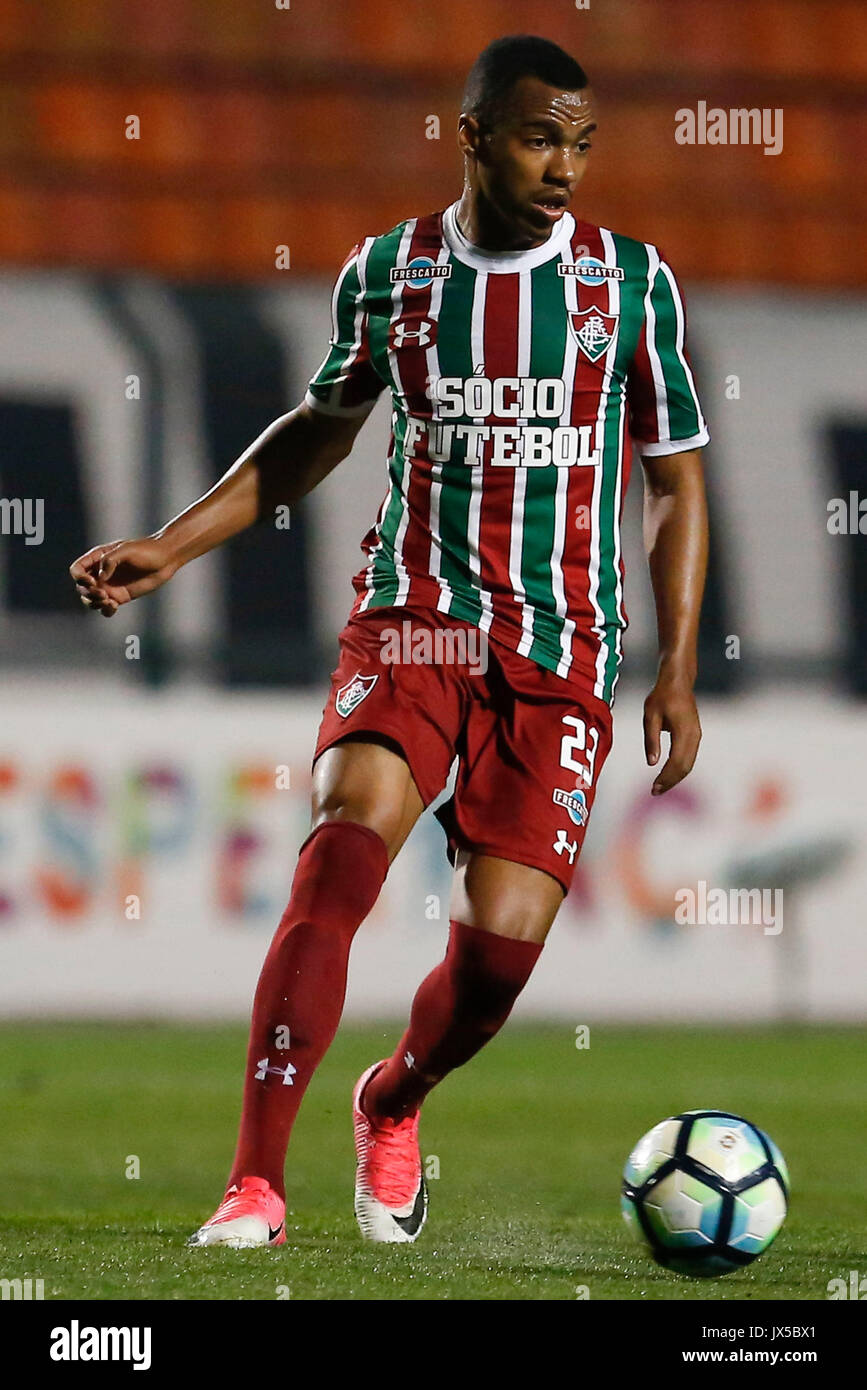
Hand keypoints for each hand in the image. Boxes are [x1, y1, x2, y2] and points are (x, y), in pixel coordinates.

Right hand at [69, 537, 179, 616]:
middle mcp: (100, 573)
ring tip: (110, 602)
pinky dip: (105, 610)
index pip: (77, 569)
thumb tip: (100, 578)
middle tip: (104, 595)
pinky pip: (105, 608)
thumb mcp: (126, 550)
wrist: (165, 560)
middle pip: (81, 587)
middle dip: (88, 594)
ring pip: (90, 600)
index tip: (93, 582)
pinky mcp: (119, 597)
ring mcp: (109, 586)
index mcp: (98, 558)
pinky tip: (114, 606)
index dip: (80, 578)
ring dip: (95, 604)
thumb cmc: (146, 550)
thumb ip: (110, 560)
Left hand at [643, 672, 701, 795]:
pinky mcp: (695, 736)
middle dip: (670, 781)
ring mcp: (696, 736)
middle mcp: (694, 736)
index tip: (653, 788)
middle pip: (685, 767)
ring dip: (675, 777)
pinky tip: (667, 774)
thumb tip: (652, 762)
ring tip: (659, 786)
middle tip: (654, 791)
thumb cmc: (662, 696)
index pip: (676, 762)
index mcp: (683, 731)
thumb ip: (651, 739)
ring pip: (689, 764)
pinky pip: (689, 758)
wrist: (678, 681)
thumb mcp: (650, 715)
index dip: (665, 777)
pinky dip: (679, 769)